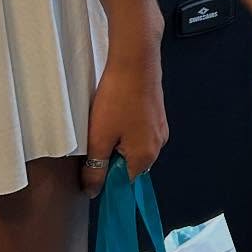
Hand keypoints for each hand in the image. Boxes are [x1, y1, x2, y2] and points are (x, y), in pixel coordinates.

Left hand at [82, 31, 167, 194]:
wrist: (135, 59)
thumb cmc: (118, 97)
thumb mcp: (99, 138)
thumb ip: (95, 169)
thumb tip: (93, 191)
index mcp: (145, 156)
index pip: (123, 184)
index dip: (105, 178)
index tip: (92, 165)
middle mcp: (158, 145)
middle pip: (130, 165)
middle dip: (111, 158)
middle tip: (97, 138)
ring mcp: (160, 128)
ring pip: (134, 147)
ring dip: (118, 142)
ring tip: (106, 122)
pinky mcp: (157, 114)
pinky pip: (139, 131)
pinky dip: (126, 128)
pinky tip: (116, 112)